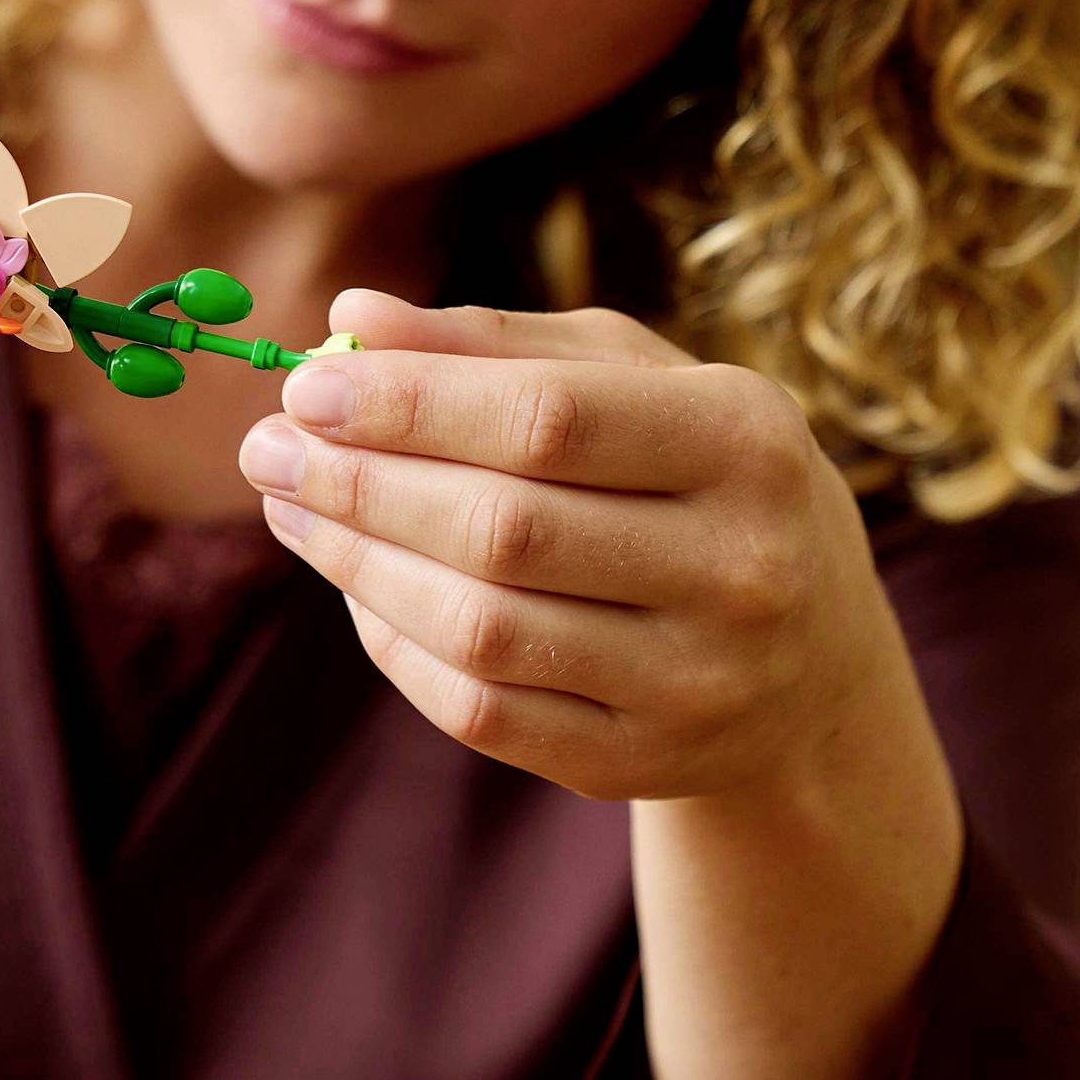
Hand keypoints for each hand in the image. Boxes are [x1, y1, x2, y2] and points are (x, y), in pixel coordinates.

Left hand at [237, 289, 922, 804]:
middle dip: (360, 483)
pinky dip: (392, 641)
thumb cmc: (689, 473)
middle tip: (266, 449)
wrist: (812, 655)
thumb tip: (354, 316)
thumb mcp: (627, 379)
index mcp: (745, 441)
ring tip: (290, 507)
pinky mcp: (640, 764)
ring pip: (480, 627)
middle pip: (503, 528)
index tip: (305, 386)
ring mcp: (698, 682)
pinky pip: (479, 707)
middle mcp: (741, 568)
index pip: (548, 420)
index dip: (410, 404)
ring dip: (356, 562)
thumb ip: (492, 343)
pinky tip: (352, 582)